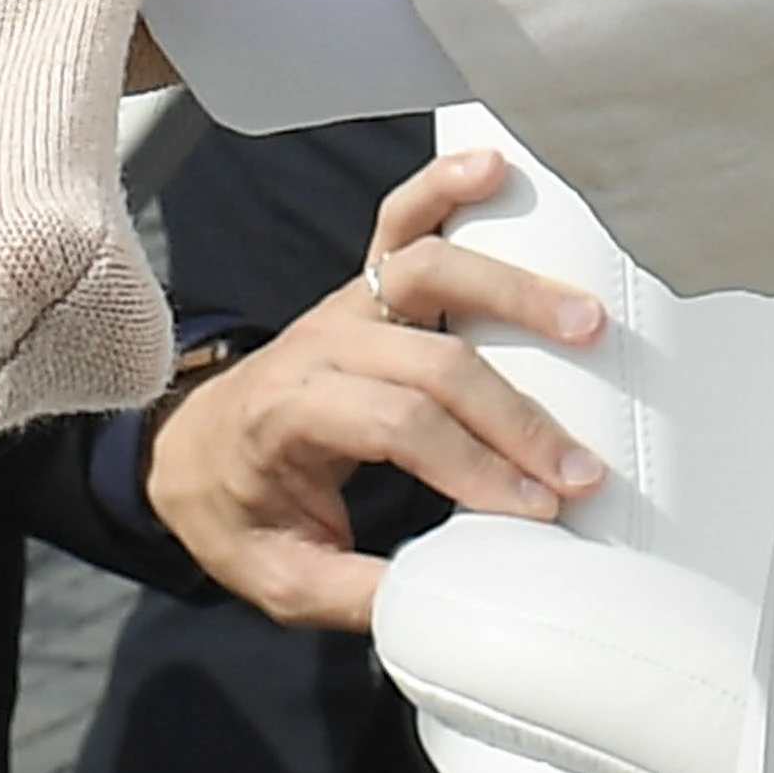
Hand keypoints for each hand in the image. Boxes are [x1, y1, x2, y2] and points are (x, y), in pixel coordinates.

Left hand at [139, 141, 621, 630]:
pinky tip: (492, 169)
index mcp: (285, 413)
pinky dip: (443, 187)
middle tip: (582, 470)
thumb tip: (445, 602)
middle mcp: (318, 344)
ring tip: (586, 322)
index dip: (470, 465)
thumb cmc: (234, 512)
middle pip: (429, 360)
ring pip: (425, 272)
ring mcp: (342, 306)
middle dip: (513, 415)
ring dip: (509, 292)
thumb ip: (358, 592)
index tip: (536, 511)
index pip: (394, 424)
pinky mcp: (362, 290)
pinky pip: (399, 222)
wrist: (187, 450)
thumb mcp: (276, 577)